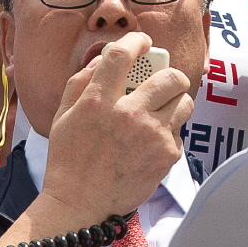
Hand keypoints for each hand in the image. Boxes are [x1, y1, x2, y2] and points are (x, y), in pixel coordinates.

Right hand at [39, 32, 191, 223]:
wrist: (80, 205)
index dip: (137, 40)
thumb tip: (101, 59)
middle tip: (163, 84)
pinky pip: (179, 132)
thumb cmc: (68, 160)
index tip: (143, 43)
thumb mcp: (62, 117)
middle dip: (170, 75)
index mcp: (98, 100)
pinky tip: (150, 144)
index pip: (122, 54)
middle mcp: (128, 114)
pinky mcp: (166, 156)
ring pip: (185, 102)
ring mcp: (151, 135)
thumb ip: (80, 83)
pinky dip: (168, 134)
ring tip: (160, 113)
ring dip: (175, 104)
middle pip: (171, 76)